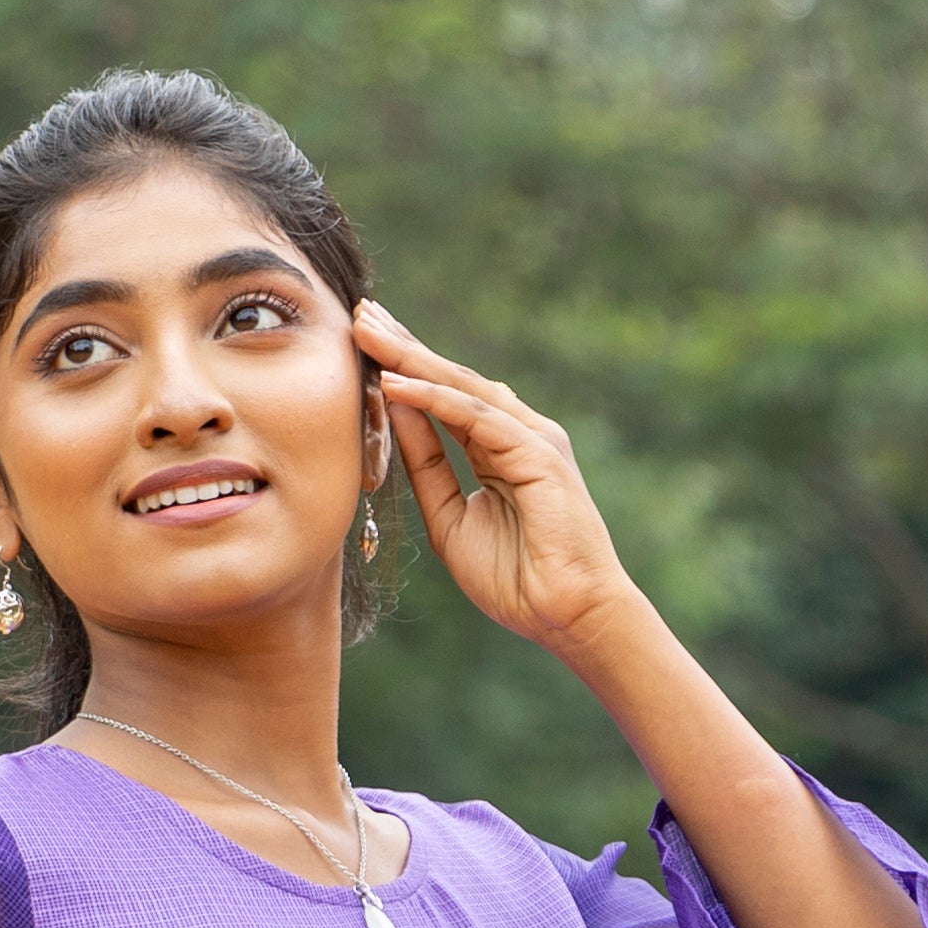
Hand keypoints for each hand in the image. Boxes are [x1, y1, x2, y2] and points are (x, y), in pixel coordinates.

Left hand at [355, 297, 641, 666]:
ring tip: (367, 331)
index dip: (403, 368)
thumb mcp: (450, 518)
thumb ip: (426, 468)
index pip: (444, 396)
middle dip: (404, 345)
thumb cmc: (514, 579)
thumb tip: (396, 414)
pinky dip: (433, 399)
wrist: (567, 615)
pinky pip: (475, 416)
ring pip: (461, 386)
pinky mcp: (538, 452)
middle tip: (360, 312)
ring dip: (411, 357)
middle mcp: (517, 432)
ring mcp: (531, 437)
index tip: (361, 343)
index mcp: (497, 447)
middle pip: (451, 378)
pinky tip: (395, 383)